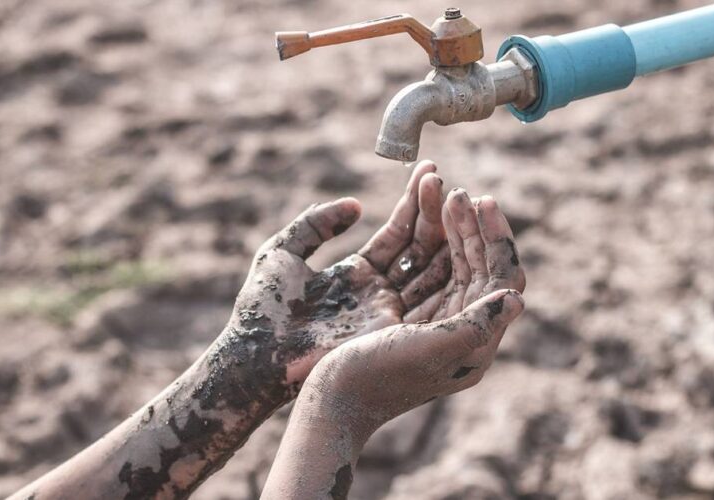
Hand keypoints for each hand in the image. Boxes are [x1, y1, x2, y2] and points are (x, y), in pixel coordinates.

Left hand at [201, 161, 449, 413]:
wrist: (255, 355)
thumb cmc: (262, 307)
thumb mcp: (283, 251)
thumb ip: (316, 223)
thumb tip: (356, 205)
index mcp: (358, 273)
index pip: (396, 233)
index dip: (412, 203)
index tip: (428, 171)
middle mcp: (380, 291)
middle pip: (418, 247)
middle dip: (432, 213)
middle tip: (444, 179)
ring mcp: (389, 310)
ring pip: (429, 266)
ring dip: (443, 234)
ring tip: (456, 197)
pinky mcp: (391, 329)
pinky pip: (428, 293)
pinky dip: (445, 265)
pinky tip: (457, 235)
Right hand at [260, 190, 526, 499]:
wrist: (329, 402)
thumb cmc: (376, 379)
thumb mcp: (431, 351)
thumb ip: (477, 325)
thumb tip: (518, 297)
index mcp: (473, 340)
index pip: (499, 280)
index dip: (497, 239)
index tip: (484, 201)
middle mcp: (454, 326)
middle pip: (474, 264)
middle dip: (469, 225)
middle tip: (460, 192)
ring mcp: (425, 314)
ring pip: (445, 258)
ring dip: (444, 222)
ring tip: (437, 183)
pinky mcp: (396, 306)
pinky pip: (416, 261)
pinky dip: (417, 231)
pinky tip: (417, 204)